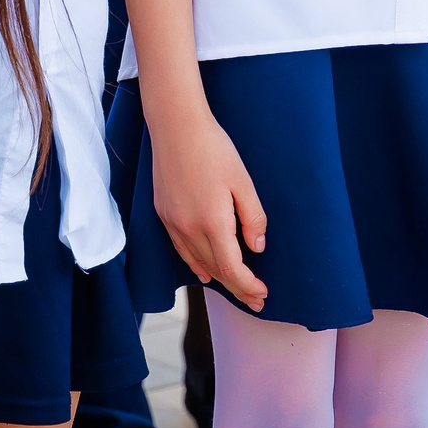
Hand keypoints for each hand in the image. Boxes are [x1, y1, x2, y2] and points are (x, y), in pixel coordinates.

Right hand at [149, 108, 268, 311]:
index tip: (263, 293)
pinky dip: (196, 265)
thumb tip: (257, 247)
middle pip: (215, 270)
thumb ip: (253, 218)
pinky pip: (181, 250)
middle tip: (257, 301)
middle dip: (238, 288)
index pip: (232, 268)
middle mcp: (189, 229)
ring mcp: (173, 223)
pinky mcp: (164, 215)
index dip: (248, 286)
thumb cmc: (214, 149)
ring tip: (237, 290)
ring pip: (197, 262)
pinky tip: (205, 272)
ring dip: (219, 280)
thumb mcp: (243, 181)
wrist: (176, 126)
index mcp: (212, 222)